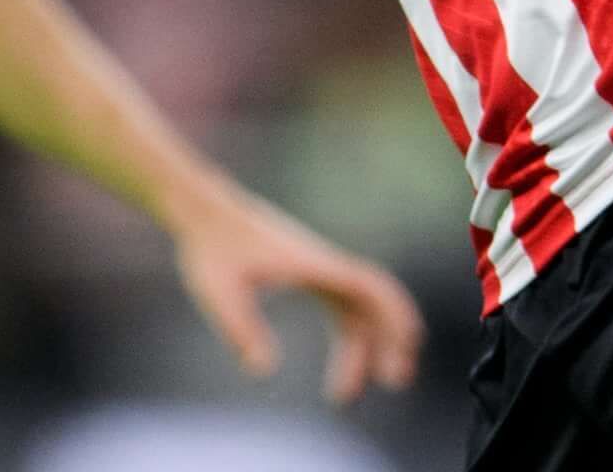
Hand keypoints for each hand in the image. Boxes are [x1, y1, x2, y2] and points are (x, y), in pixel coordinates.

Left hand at [170, 190, 425, 404]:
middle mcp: (324, 265)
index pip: (368, 286)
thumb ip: (242, 330)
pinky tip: (340, 370)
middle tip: (396, 382)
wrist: (203, 215)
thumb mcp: (220, 294)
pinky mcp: (307, 275)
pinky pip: (342, 309)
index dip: (393, 312)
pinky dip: (350, 338)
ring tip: (344, 397)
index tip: (409, 344)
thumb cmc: (211, 250)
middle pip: (372, 302)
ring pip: (358, 311)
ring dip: (365, 348)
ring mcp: (318, 269)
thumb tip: (264, 371)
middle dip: (389, 338)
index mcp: (313, 265)